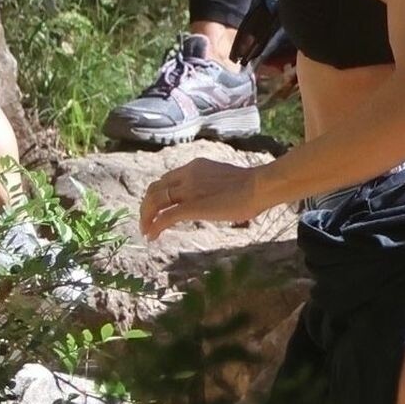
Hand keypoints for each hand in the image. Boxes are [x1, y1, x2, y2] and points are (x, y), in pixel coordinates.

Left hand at [139, 157, 259, 240]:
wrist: (259, 187)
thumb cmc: (253, 187)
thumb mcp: (225, 181)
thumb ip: (213, 187)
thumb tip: (217, 199)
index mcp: (195, 167)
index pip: (166, 179)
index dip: (158, 194)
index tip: (158, 208)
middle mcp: (187, 175)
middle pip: (155, 189)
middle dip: (147, 206)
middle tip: (146, 221)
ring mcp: (188, 190)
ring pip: (154, 201)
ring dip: (146, 216)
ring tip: (146, 230)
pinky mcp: (191, 207)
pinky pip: (165, 216)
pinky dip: (154, 226)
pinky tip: (152, 236)